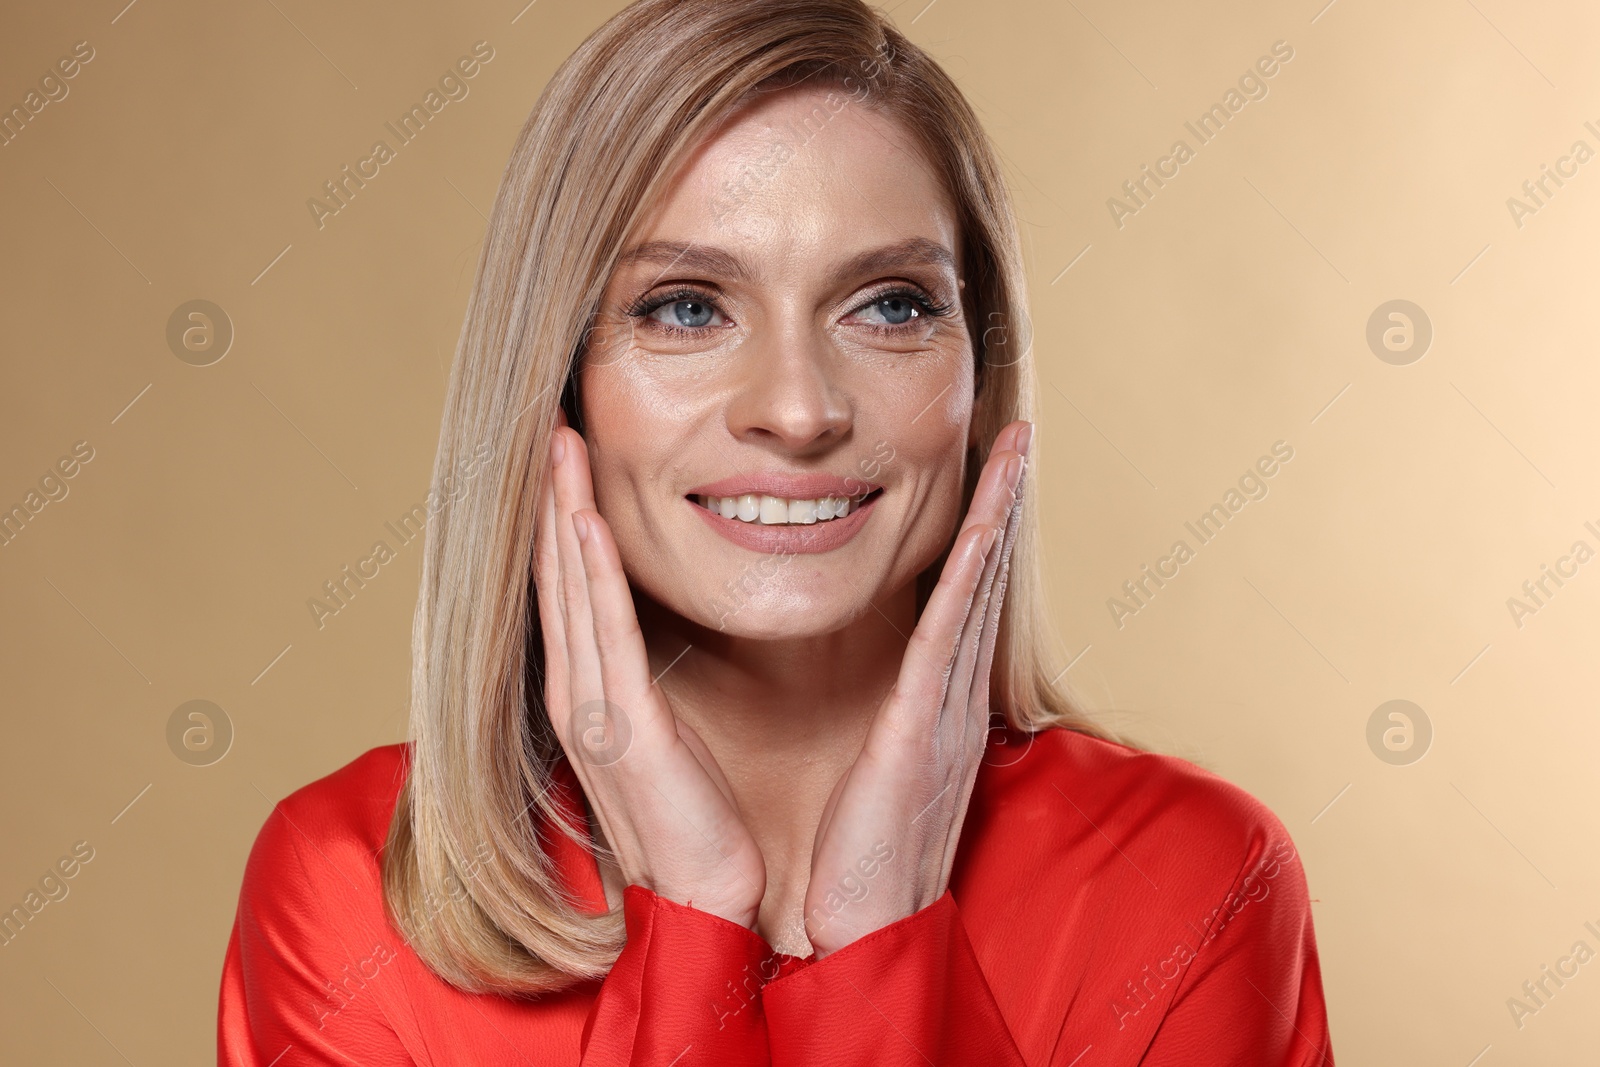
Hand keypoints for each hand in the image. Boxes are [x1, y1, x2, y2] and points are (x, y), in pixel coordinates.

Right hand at [534, 411, 766, 927]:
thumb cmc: (696, 825)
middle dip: (555, 498)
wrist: (705, 902)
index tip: (569, 460)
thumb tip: (654, 645)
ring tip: (559, 447)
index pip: (571, 590)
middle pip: (561, 576)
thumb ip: (649, 689)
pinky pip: (605, 634)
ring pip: (573, 590)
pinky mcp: (625, 729)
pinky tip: (586, 521)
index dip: (565, 521)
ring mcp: (594, 711)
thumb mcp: (666, 741)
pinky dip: (592, 572)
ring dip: (565, 514)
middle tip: (553, 426)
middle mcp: (578, 695)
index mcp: (591, 696)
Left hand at [801, 421, 1031, 956]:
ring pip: (976, 595)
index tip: (990, 481)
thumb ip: (898, 728)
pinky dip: (966, 578)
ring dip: (995, 520)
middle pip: (985, 584)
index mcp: (941, 707)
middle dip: (1002, 508)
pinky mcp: (918, 730)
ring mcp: (945, 711)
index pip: (966, 605)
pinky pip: (945, 638)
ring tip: (1012, 455)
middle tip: (1017, 439)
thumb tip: (898, 699)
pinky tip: (979, 529)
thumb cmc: (867, 860)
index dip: (982, 539)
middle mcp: (955, 699)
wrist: (870, 929)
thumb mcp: (888, 776)